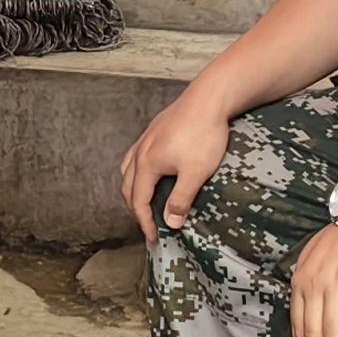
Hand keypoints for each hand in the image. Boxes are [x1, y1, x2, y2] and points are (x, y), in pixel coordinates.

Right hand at [118, 88, 233, 241]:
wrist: (209, 98)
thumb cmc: (203, 135)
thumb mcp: (195, 173)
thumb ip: (180, 199)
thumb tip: (170, 223)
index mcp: (147, 164)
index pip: (139, 201)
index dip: (145, 222)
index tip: (153, 238)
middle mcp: (140, 152)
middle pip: (128, 186)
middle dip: (135, 208)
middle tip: (148, 224)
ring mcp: (146, 138)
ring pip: (129, 169)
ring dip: (132, 189)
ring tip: (143, 200)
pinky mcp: (155, 129)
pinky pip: (136, 155)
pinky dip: (137, 171)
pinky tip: (150, 169)